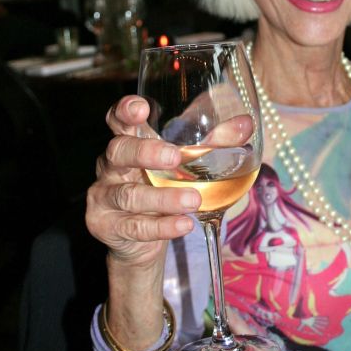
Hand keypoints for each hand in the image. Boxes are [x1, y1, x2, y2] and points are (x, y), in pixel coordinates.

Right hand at [86, 95, 201, 266]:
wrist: (140, 242)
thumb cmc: (163, 187)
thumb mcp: (188, 164)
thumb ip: (215, 142)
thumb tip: (247, 124)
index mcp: (129, 142)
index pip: (117, 119)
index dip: (124, 110)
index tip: (141, 108)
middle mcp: (111, 166)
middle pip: (118, 151)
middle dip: (145, 152)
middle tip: (174, 157)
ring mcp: (104, 196)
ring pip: (128, 194)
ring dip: (163, 197)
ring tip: (193, 200)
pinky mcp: (106, 225)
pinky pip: (134, 226)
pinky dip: (162, 226)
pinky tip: (184, 224)